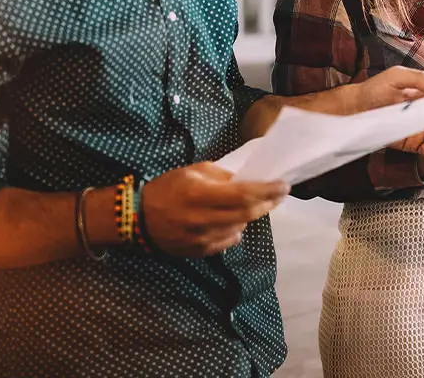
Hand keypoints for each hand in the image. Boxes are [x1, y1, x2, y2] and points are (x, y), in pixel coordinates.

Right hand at [142, 163, 288, 257]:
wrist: (138, 219)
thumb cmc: (167, 188)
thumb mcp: (193, 171)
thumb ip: (220, 176)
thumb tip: (245, 181)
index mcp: (200, 194)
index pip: (244, 194)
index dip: (267, 190)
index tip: (284, 185)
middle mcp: (203, 218)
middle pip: (247, 214)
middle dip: (268, 203)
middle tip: (280, 194)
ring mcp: (202, 238)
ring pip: (240, 228)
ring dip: (253, 216)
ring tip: (260, 205)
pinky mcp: (199, 251)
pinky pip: (228, 241)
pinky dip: (237, 230)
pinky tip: (237, 222)